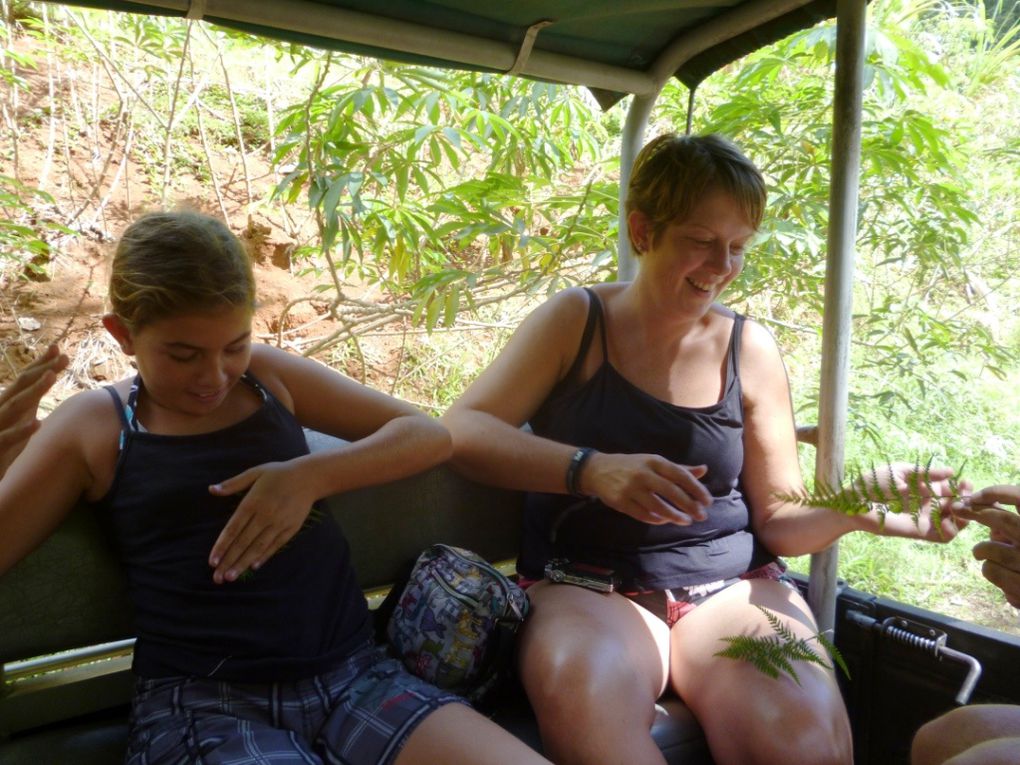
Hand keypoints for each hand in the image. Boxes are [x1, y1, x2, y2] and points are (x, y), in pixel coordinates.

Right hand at [0, 344, 68, 474]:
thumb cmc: (4, 443)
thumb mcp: (21, 416)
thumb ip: (32, 397)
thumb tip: (48, 375)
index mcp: (9, 402)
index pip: (25, 379)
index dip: (41, 363)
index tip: (58, 348)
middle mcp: (1, 409)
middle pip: (21, 385)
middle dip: (42, 369)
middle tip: (63, 356)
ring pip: (15, 406)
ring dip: (34, 390)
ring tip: (52, 376)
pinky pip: (7, 438)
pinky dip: (21, 431)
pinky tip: (37, 423)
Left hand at [207, 461, 317, 583]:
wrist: (309, 477)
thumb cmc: (279, 473)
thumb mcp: (255, 473)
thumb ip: (233, 484)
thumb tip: (211, 489)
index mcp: (252, 502)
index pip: (233, 529)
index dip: (222, 546)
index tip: (212, 561)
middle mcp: (265, 515)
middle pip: (243, 542)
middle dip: (229, 561)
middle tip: (217, 578)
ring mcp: (279, 523)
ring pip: (258, 547)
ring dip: (243, 563)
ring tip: (231, 577)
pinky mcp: (291, 528)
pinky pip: (275, 545)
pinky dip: (264, 556)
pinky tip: (253, 566)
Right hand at [581, 451, 711, 525]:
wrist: (597, 470)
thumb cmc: (631, 466)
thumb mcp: (654, 462)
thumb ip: (678, 468)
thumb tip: (704, 470)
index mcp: (654, 461)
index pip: (680, 475)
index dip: (696, 489)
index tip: (707, 501)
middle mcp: (643, 473)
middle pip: (671, 491)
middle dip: (689, 505)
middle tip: (701, 515)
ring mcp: (631, 488)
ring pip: (657, 506)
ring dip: (675, 515)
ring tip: (686, 521)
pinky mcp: (620, 501)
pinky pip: (642, 514)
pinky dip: (656, 519)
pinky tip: (665, 521)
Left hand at [858, 462, 965, 542]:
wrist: (854, 502)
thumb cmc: (873, 484)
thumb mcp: (901, 472)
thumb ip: (925, 473)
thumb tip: (950, 471)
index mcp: (925, 489)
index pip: (952, 490)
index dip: (962, 487)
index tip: (965, 481)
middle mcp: (929, 505)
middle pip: (958, 506)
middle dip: (966, 500)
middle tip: (965, 493)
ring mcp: (926, 519)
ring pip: (956, 523)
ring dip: (963, 515)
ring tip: (958, 506)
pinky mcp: (920, 532)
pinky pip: (943, 537)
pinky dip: (951, 530)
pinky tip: (947, 519)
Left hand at [954, 485, 1019, 606]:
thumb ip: (1013, 524)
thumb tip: (984, 507)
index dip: (997, 492)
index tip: (975, 495)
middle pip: (1003, 520)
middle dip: (976, 512)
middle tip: (959, 509)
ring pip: (989, 548)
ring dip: (980, 548)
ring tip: (981, 552)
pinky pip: (990, 570)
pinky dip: (988, 568)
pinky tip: (999, 574)